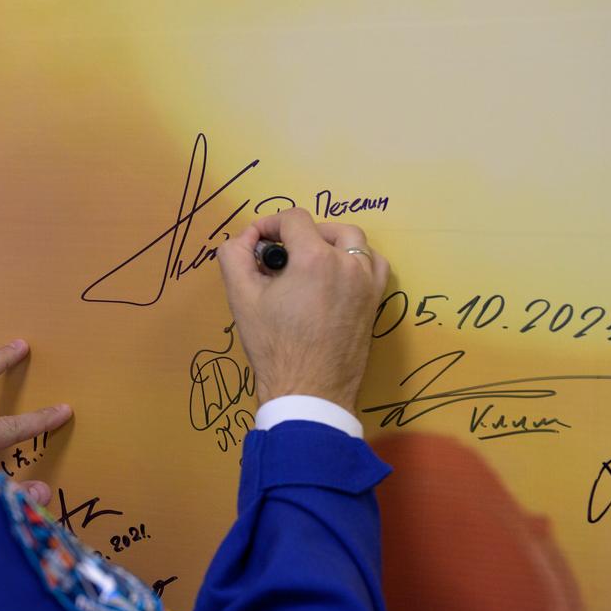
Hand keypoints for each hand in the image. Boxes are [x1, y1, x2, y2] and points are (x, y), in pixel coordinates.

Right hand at [216, 208, 388, 412]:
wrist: (309, 391)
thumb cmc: (274, 346)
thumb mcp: (241, 298)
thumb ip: (234, 256)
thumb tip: (245, 239)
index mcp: (315, 259)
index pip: (294, 219)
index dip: (269, 224)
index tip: (256, 243)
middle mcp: (348, 264)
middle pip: (326, 227)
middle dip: (300, 234)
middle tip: (280, 257)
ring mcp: (367, 283)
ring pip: (354, 241)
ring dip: (330, 242)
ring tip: (308, 263)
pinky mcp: (375, 301)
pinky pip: (373, 264)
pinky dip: (355, 260)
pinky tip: (336, 276)